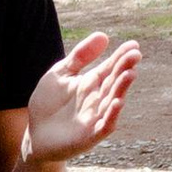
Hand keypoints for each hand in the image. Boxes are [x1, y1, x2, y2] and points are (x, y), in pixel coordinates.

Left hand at [25, 30, 139, 165]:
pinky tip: (117, 103)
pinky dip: (111, 115)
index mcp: (92, 83)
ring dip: (121, 89)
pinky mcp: (89, 136)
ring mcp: (95, 118)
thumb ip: (80, 56)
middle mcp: (98, 99)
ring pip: (112, 102)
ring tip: (130, 74)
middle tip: (135, 55)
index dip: (121, 56)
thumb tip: (104, 36)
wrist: (35, 135)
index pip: (110, 68)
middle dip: (124, 69)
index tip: (133, 44)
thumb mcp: (61, 73)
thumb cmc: (48, 104)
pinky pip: (104, 125)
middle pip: (114, 82)